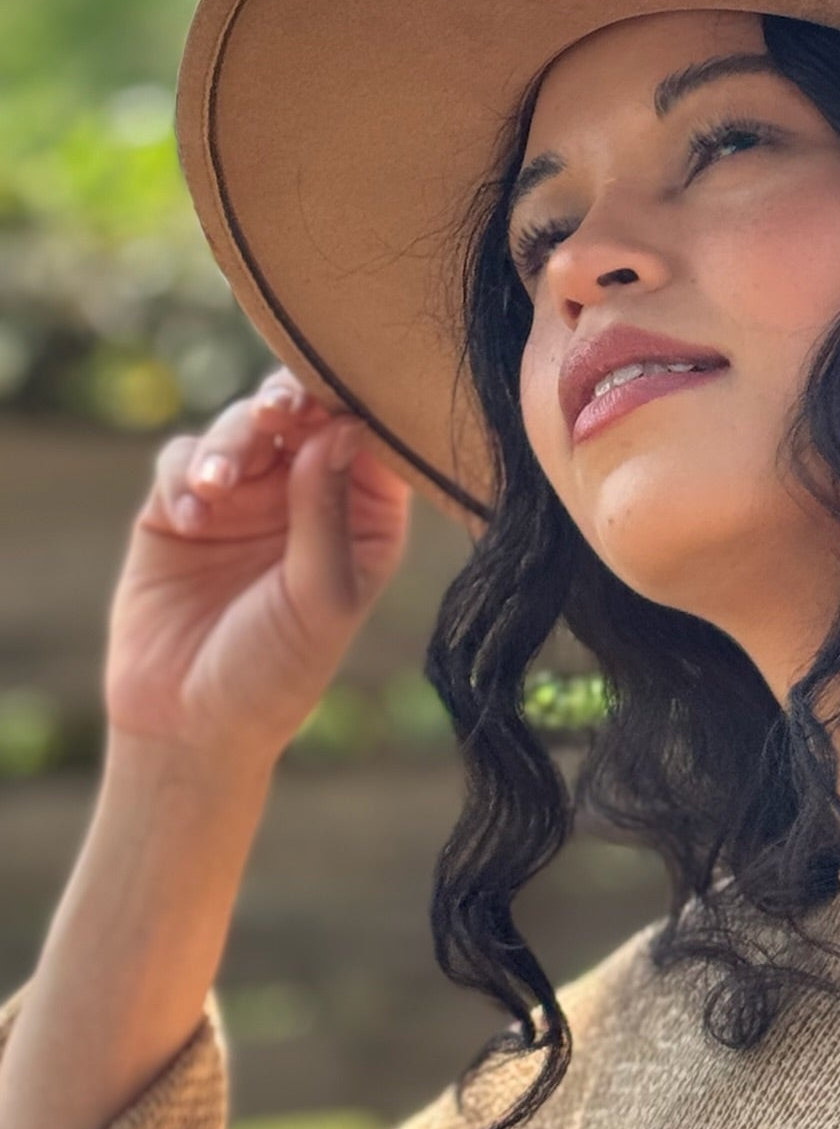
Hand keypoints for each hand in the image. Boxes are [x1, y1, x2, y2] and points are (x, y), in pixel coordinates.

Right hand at [103, 366, 414, 770]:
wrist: (188, 727)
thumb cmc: (275, 672)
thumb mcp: (319, 596)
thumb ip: (327, 513)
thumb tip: (342, 428)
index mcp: (363, 513)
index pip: (369, 437)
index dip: (355, 408)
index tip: (335, 406)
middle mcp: (306, 493)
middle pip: (304, 414)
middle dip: (289, 401)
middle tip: (276, 412)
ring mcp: (244, 496)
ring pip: (241, 426)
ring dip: (230, 442)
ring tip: (219, 484)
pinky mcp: (180, 508)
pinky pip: (182, 461)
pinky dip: (186, 475)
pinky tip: (193, 516)